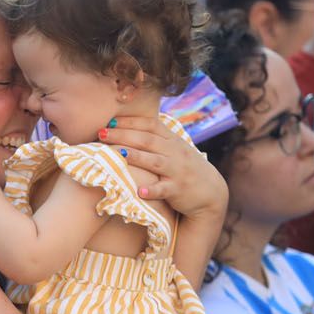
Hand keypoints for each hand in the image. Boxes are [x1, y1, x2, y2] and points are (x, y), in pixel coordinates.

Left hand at [102, 114, 225, 217]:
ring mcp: (177, 171)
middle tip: (101, 133)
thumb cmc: (184, 169)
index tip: (109, 121)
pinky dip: (152, 190)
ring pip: (155, 162)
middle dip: (123, 136)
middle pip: (147, 141)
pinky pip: (164, 189)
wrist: (211, 192)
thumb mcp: (174, 149)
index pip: (151, 125)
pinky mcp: (178, 190)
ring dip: (136, 157)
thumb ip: (156, 139)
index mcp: (172, 140)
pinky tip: (140, 191)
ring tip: (117, 154)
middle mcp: (175, 152)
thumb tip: (127, 127)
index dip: (130, 122)